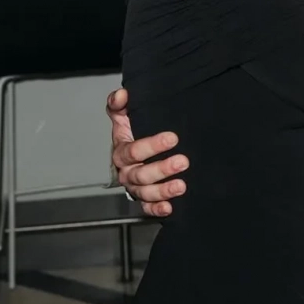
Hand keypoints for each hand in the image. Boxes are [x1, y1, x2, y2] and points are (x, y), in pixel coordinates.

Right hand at [107, 88, 187, 217]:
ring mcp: (135, 187)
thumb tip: (122, 95)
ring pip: (145, 193)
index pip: (133, 150)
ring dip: (163, 190)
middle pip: (140, 174)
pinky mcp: (145, 199)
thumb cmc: (133, 131)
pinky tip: (170, 207)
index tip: (173, 137)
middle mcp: (126, 172)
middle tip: (183, 161)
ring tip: (181, 185)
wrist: (139, 151)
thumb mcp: (125, 115)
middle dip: (162, 168)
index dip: (152, 145)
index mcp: (121, 151)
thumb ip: (119, 103)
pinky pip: (147, 207)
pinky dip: (157, 209)